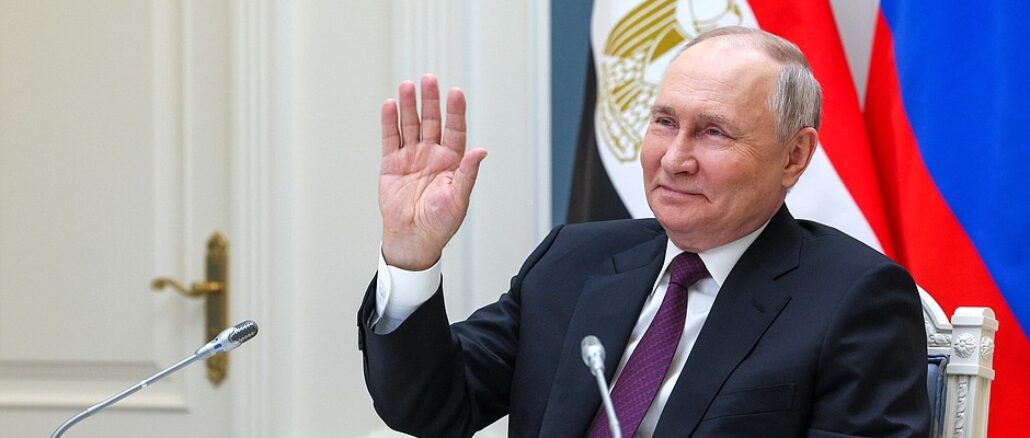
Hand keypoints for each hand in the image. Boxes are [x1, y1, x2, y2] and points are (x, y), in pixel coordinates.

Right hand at [379, 75, 486, 269]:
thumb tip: (481, 151)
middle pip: (431, 121)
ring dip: (409, 105)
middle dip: (430, 100)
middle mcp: (432, 154)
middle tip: (429, 79)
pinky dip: (390, 122)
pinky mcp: (391, 164)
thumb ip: (468, 173)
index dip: (455, 111)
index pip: (454, 129)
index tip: (455, 93)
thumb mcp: (458, 198)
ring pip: (410, 125)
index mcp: (452, 161)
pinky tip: (390, 105)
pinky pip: (391, 138)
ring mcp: (411, 157)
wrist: (413, 238)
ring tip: (408, 86)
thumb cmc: (440, 222)